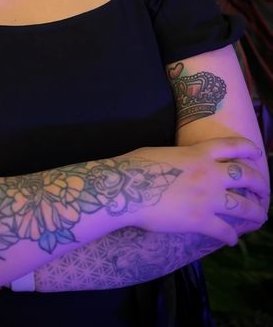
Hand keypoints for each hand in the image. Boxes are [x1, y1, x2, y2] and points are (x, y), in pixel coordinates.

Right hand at [128, 137, 268, 245]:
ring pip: (243, 206)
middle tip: (264, 192)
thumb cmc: (136, 166)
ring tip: (260, 217)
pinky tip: (232, 240)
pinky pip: (224, 230)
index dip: (249, 150)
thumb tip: (181, 162)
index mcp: (199, 153)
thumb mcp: (162, 151)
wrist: (127, 187)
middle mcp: (210, 173)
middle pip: (246, 176)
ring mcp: (208, 198)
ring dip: (256, 213)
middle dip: (260, 185)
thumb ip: (180, 157)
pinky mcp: (200, 220)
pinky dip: (231, 237)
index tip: (257, 155)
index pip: (233, 146)